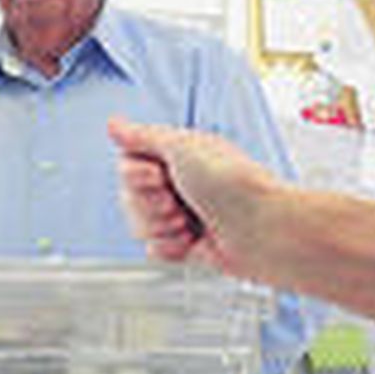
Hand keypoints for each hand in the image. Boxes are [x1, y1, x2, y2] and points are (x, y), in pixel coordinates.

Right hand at [107, 117, 277, 276]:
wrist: (261, 230)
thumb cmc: (232, 184)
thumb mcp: (182, 145)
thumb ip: (142, 136)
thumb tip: (113, 124)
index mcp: (178, 156)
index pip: (128, 166)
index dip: (138, 175)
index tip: (159, 174)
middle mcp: (179, 184)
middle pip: (129, 198)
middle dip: (149, 204)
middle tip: (177, 200)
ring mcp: (182, 215)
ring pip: (139, 226)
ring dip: (161, 226)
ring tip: (189, 221)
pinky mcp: (186, 245)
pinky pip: (154, 249)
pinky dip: (171, 247)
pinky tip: (192, 240)